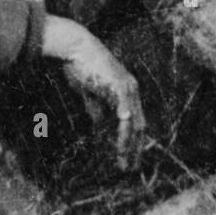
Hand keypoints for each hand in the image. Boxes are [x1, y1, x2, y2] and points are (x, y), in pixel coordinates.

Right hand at [42, 16, 145, 172]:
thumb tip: (100, 125)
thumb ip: (97, 107)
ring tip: (124, 163)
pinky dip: (124, 129)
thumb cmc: (80, 65)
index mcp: (126, 90)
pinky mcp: (119, 85)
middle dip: (135, 148)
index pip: (134, 120)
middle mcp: (131, 89)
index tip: (127, 158)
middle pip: (139, 125)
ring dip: (128, 145)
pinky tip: (123, 143)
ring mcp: (127, 87)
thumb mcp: (89, 92)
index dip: (132, 140)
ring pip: (133, 123)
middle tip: (129, 168)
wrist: (76, 46)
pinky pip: (124, 113)